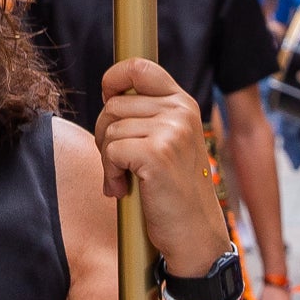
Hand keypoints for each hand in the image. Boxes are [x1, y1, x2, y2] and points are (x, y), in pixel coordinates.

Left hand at [93, 57, 228, 269]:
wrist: (194, 233)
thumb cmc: (173, 190)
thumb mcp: (168, 141)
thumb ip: (148, 115)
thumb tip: (109, 95)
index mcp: (183, 103)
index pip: (138, 66)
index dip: (113, 78)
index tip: (107, 98)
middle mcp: (180, 111)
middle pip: (113, 105)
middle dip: (104, 135)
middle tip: (118, 163)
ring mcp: (171, 131)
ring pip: (109, 129)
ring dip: (107, 159)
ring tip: (125, 179)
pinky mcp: (157, 153)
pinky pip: (111, 151)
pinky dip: (109, 174)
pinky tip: (123, 189)